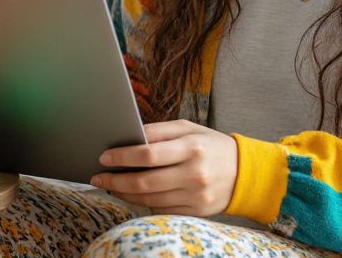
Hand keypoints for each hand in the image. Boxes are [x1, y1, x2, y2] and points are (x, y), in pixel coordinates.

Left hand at [89, 119, 238, 216]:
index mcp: (191, 147)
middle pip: (144, 180)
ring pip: (149, 199)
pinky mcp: (195, 212)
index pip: (148, 153)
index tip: (104, 157)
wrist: (244, 173)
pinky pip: (161, 210)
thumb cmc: (211, 146)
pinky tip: (131, 195)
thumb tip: (130, 137)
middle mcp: (193, 173)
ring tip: (109, 185)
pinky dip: (142, 203)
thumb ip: (159, 131)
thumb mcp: (189, 129)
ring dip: (124, 193)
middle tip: (98, 176)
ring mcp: (195, 196)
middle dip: (115, 179)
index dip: (122, 156)